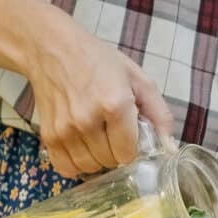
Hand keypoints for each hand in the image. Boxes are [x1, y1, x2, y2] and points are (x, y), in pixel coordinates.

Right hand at [27, 20, 174, 177]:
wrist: (52, 49)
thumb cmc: (97, 61)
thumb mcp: (136, 77)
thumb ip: (158, 112)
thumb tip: (169, 147)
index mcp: (115, 104)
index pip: (129, 153)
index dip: (132, 149)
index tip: (130, 137)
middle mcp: (88, 121)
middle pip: (110, 162)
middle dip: (115, 153)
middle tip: (112, 134)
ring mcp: (65, 131)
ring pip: (89, 168)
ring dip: (97, 160)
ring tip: (97, 140)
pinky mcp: (48, 136)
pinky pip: (66, 168)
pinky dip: (76, 165)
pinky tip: (81, 150)